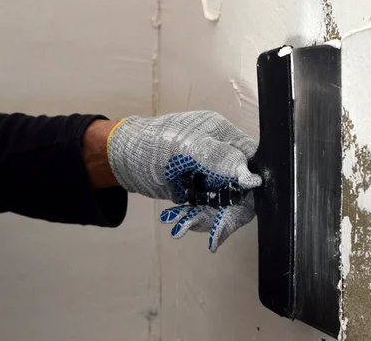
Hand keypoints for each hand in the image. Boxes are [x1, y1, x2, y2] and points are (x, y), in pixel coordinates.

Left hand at [107, 111, 260, 249]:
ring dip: (206, 220)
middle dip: (227, 213)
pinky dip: (193, 219)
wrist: (118, 159)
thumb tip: (252, 179)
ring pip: (224, 205)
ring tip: (182, 226)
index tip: (239, 205)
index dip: (250, 185)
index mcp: (224, 136)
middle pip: (241, 190)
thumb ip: (221, 159)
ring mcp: (210, 175)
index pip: (251, 162)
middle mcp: (221, 156)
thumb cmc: (149, 144)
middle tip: (215, 234)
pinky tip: (176, 222)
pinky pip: (206, 211)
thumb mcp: (186, 148)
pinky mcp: (198, 191)